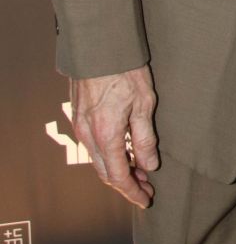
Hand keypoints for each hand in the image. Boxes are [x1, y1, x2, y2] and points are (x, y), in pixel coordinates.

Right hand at [70, 66, 158, 207]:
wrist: (100, 44)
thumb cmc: (126, 70)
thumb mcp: (144, 103)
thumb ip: (145, 138)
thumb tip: (148, 165)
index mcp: (106, 134)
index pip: (118, 176)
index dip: (133, 191)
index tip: (146, 199)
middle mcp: (88, 134)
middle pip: (105, 172)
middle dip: (126, 184)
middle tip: (146, 188)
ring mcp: (81, 125)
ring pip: (98, 160)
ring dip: (117, 169)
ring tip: (140, 171)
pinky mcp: (79, 115)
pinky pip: (93, 145)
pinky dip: (108, 155)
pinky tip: (124, 150)